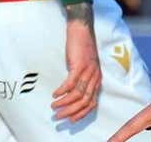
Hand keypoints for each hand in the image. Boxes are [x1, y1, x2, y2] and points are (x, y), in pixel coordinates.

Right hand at [51, 4, 100, 122]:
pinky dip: (62, 91)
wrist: (82, 29)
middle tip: (58, 116)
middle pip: (84, 101)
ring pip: (77, 94)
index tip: (71, 120)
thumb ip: (84, 80)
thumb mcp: (86, 67)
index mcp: (97, 79)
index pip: (92, 103)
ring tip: (54, 106)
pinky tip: (55, 94)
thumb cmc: (82, 48)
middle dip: (70, 112)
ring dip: (64, 103)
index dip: (81, 113)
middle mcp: (95, 77)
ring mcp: (88, 71)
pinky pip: (71, 83)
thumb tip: (73, 94)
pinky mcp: (79, 64)